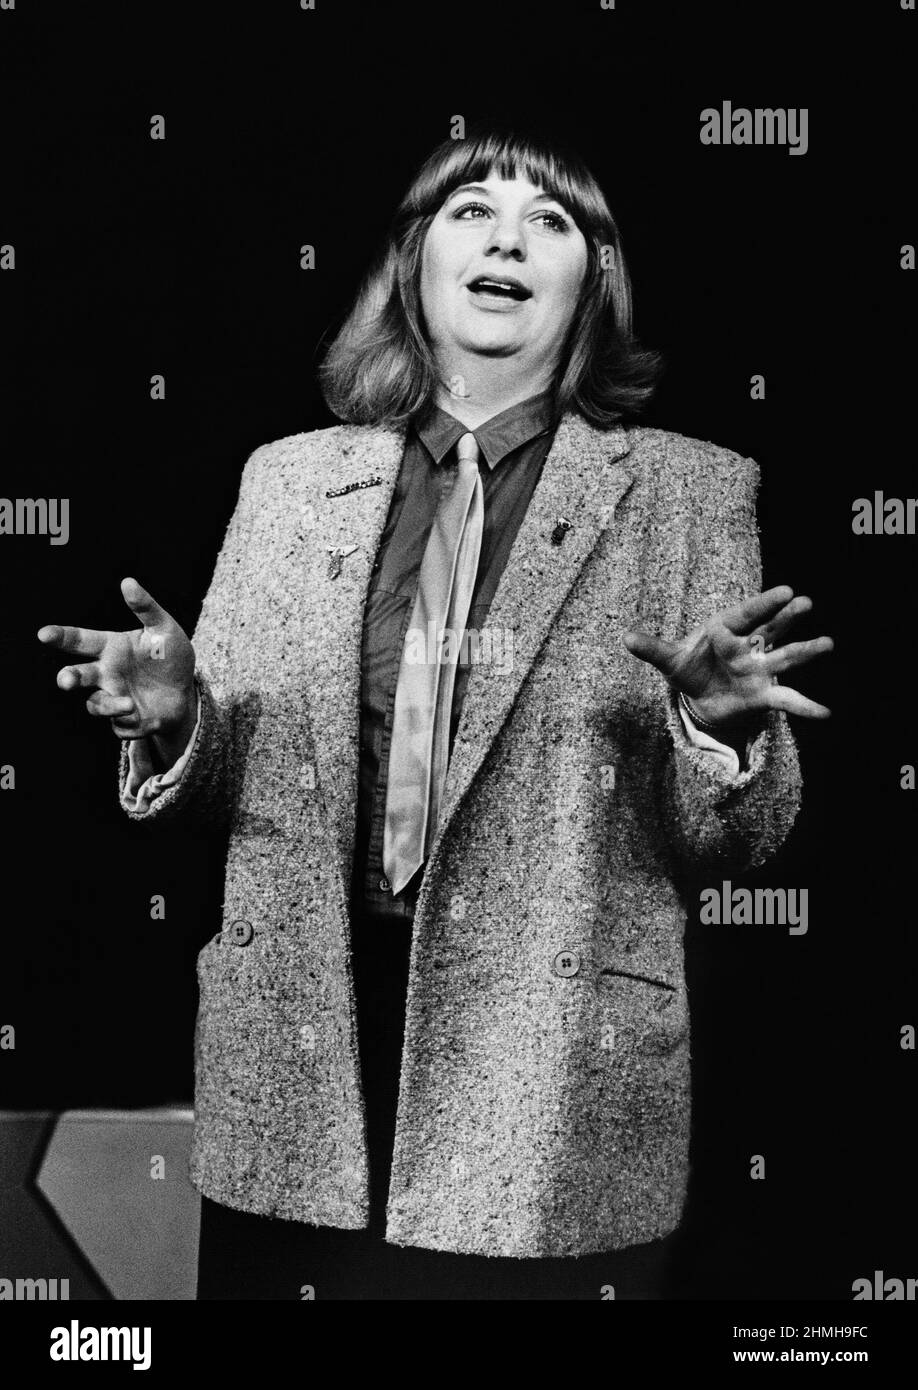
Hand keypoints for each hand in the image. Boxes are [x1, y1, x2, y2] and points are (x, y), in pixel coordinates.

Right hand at [37, 577, 196, 760]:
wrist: (186, 690)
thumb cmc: (169, 655)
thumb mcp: (164, 628)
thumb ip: (145, 608)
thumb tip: (128, 582)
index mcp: (110, 647)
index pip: (79, 640)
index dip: (60, 637)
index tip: (44, 634)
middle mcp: (105, 673)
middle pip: (77, 675)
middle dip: (68, 678)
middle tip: (67, 680)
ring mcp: (113, 697)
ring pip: (95, 705)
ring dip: (109, 706)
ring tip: (130, 704)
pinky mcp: (125, 721)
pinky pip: (120, 726)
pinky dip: (134, 724)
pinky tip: (152, 718)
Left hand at [622, 585, 832, 728]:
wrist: (701, 697)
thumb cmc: (689, 668)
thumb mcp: (670, 660)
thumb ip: (652, 649)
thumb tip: (625, 637)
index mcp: (725, 630)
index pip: (746, 613)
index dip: (764, 603)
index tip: (786, 590)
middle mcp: (748, 646)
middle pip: (771, 629)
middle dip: (787, 617)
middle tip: (806, 603)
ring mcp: (760, 669)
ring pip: (785, 658)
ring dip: (806, 651)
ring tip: (827, 643)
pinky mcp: (764, 694)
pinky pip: (786, 700)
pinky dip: (805, 706)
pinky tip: (825, 712)